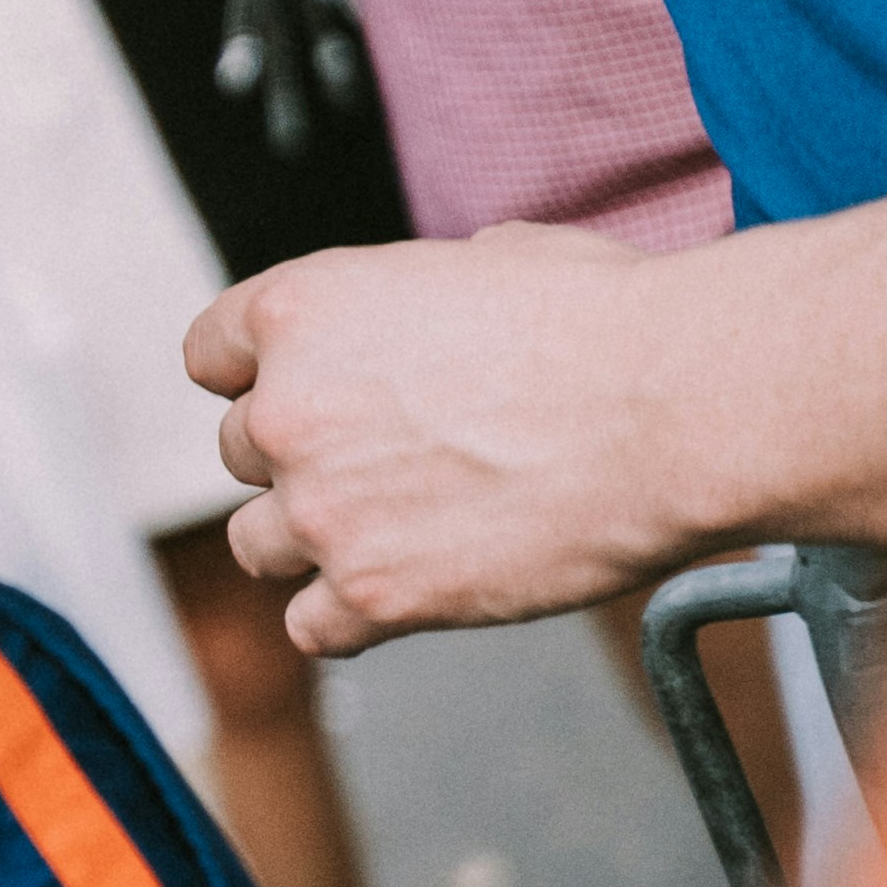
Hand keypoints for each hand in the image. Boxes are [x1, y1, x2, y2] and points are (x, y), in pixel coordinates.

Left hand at [186, 228, 690, 653]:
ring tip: (395, 530)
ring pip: (257, 544)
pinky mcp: (373, 596)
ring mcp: (323, 511)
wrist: (675, 410)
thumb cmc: (605, 323)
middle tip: (389, 462)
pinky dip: (349, 618)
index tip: (300, 393)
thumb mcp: (491, 259)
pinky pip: (311, 627)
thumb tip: (430, 309)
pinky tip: (407, 591)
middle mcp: (287, 410)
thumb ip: (414, 297)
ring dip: (312, 541)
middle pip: (240, 451)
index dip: (258, 375)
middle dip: (303, 457)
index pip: (211, 355)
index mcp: (300, 310)